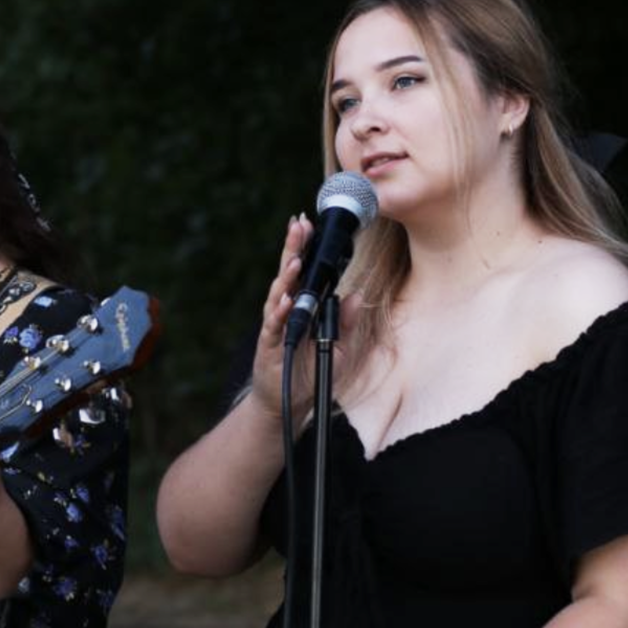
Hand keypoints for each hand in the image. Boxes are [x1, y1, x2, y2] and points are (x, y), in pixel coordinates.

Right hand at [251, 215, 365, 429]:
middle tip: (297, 224)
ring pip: (279, 296)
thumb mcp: (338, 347)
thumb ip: (346, 322)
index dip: (305, 249)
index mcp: (303, 307)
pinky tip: (284, 300)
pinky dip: (279, 312)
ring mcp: (277, 326)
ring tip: (293, 260)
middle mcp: (287, 311)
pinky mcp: (270, 345)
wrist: (288, 402)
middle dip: (293, 249)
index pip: (304, 272)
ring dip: (285, 277)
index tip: (309, 225)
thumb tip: (356, 295)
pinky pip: (275, 326)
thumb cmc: (311, 372)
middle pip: (289, 275)